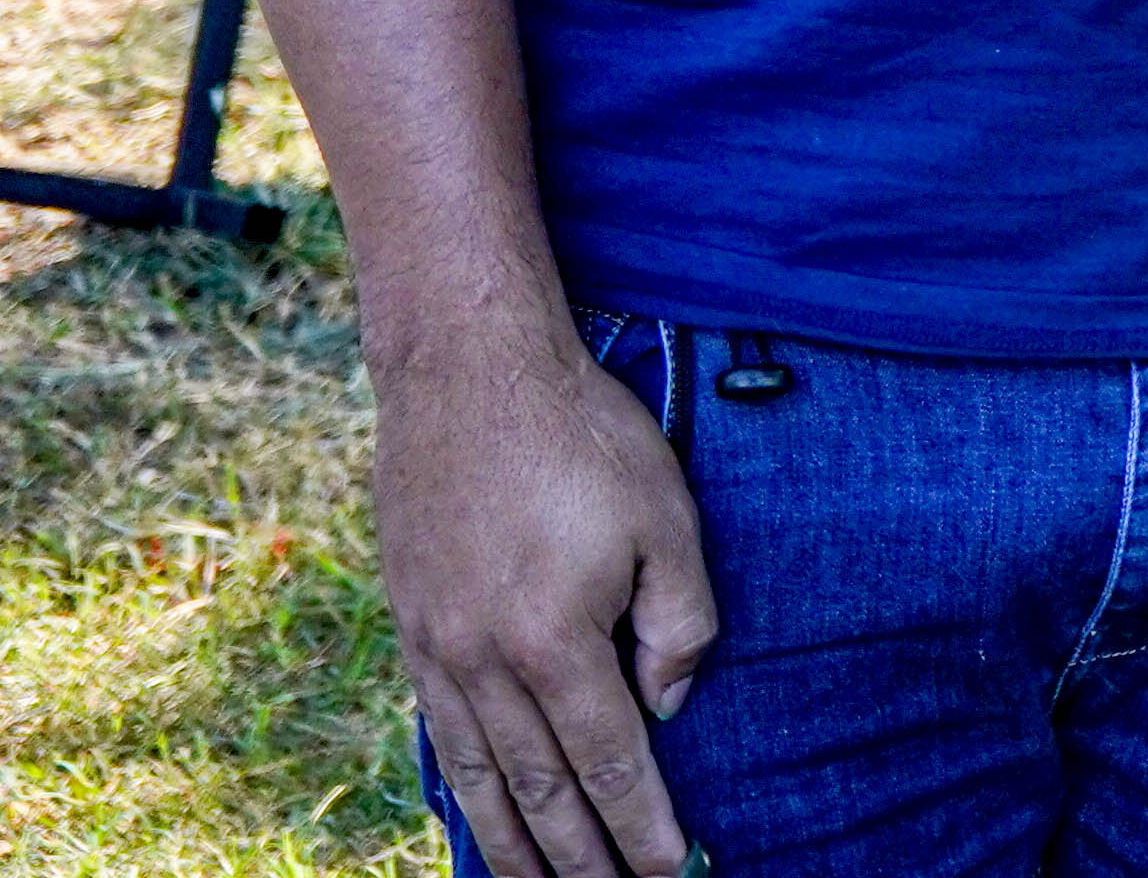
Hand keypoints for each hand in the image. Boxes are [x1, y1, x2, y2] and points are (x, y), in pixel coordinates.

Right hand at [373, 325, 715, 876]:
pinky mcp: (412, 626)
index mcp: (556, 640)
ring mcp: (438, 648)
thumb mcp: (667, 518)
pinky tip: (477, 810)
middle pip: (538, 787)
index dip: (639, 825)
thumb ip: (679, 620)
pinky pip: (439, 732)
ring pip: (478, 774)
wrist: (467, 374)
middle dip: (577, 856)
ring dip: (511, 841)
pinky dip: (461, 785)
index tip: (669, 869)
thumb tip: (666, 706)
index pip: (610, 760)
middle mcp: (486, 661)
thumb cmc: (584, 438)